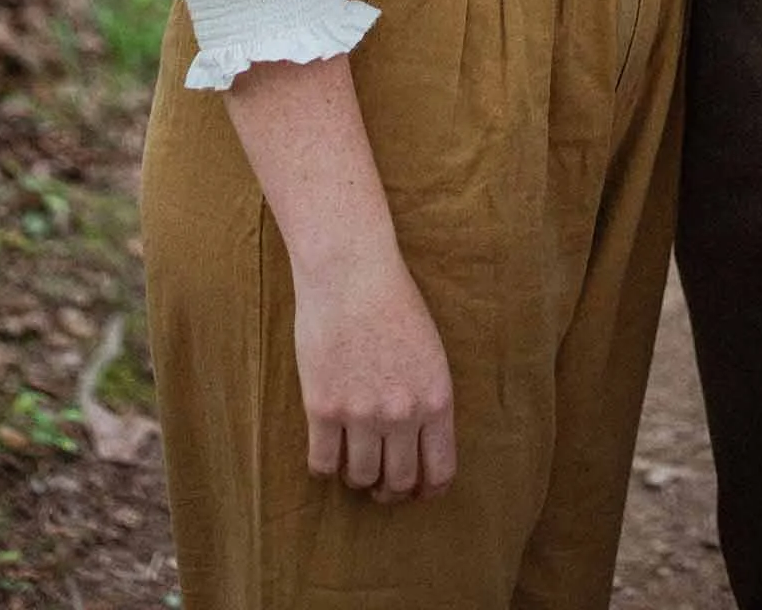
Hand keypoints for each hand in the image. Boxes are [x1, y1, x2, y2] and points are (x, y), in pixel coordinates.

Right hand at [291, 238, 456, 501]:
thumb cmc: (392, 301)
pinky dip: (324, 467)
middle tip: (381, 483)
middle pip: (398, 483)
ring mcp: (362, 413)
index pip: (439, 471)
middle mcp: (402, 414)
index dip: (427, 489)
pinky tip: (326, 452)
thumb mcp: (430, 352)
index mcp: (436, 399)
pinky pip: (323, 464)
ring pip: (361, 478)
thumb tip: (419, 442)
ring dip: (358, 478)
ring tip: (353, 464)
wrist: (350, 270)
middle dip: (390, 490)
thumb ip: (427, 399)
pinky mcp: (324, 408)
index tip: (417, 490)